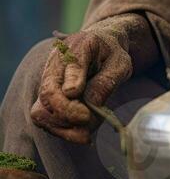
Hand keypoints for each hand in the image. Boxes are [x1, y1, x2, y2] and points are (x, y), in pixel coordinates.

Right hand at [30, 29, 132, 143]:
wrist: (99, 47)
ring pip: (40, 110)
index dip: (74, 84)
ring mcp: (47, 80)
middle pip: (48, 92)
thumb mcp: (120, 63)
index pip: (71, 66)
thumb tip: (91, 104)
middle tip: (88, 119)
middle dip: (68, 113)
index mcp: (79, 46)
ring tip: (86, 131)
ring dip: (63, 125)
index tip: (83, 104)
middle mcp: (56, 62)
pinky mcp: (46, 97)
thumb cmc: (111, 55)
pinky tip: (80, 133)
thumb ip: (106, 81)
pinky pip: (43, 118)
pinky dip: (61, 130)